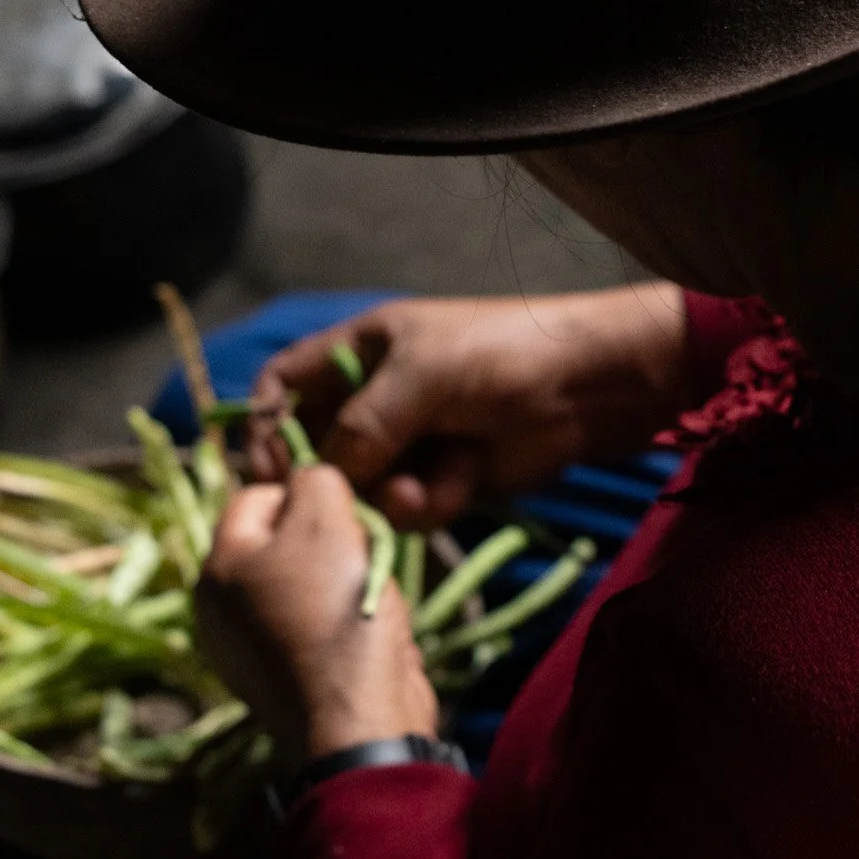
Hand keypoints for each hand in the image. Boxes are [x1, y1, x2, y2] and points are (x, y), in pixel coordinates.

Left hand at [197, 468, 438, 759]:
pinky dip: (342, 620)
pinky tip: (365, 632)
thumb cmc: (335, 610)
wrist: (357, 720)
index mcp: (217, 566)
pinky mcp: (281, 679)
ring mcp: (248, 648)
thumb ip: (315, 479)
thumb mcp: (326, 520)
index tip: (346, 514)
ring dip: (342, 578)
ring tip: (367, 594)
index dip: (306, 493)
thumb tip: (311, 478)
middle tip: (360, 554)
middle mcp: (220, 607)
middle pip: (281, 540)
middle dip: (327, 539)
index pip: (257, 495)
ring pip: (304, 580)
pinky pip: (314, 624)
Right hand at [256, 285, 691, 529]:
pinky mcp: (451, 477)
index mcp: (360, 351)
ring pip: (367, 489)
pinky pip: (415, 507)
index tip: (269, 472)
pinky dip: (435, 501)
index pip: (282, 386)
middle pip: (321, 451)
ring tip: (428, 488)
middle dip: (335, 480)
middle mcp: (379, 396)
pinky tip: (467, 480)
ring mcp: (415, 439)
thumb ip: (359, 427)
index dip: (264, 426)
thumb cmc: (501, 355)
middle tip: (350, 500)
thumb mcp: (419, 378)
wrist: (594, 384)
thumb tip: (319, 479)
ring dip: (393, 496)